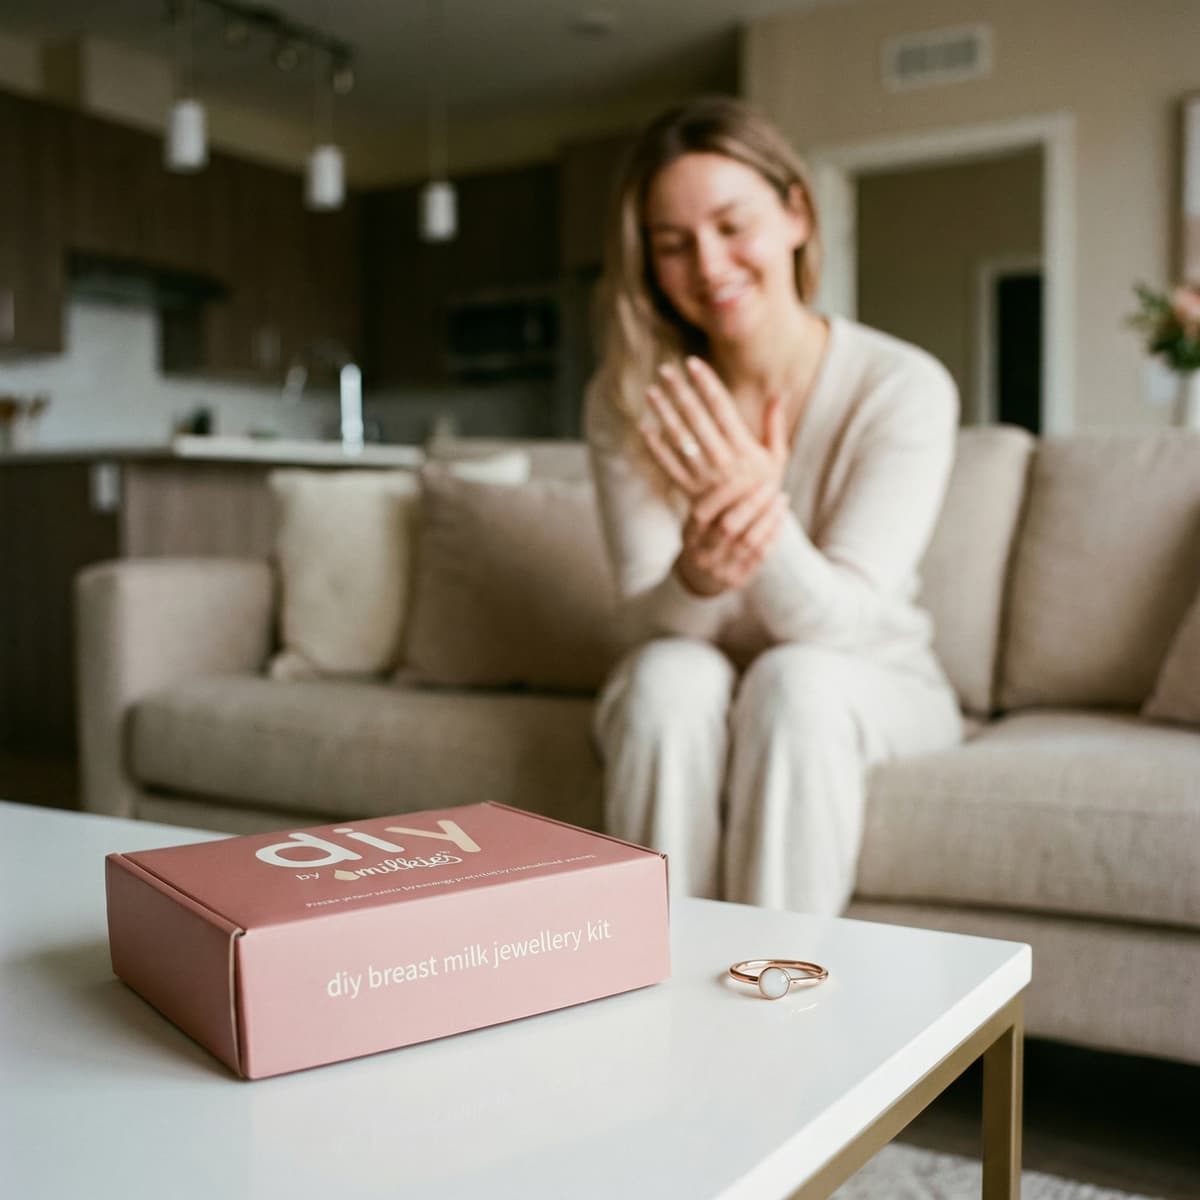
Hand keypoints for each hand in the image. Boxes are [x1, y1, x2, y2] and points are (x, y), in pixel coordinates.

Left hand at [638, 357, 787, 501]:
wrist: (748, 529)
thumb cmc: (764, 488)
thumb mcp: (777, 458)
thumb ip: (774, 425)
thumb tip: (778, 392)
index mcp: (744, 448)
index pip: (722, 407)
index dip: (706, 383)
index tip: (692, 362)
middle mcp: (722, 460)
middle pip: (696, 418)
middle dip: (680, 391)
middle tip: (665, 370)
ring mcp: (703, 476)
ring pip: (679, 438)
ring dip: (663, 413)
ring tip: (651, 392)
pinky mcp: (688, 490)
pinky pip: (668, 465)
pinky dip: (655, 447)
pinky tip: (644, 427)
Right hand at [675, 479, 789, 596]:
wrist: (699, 578)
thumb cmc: (705, 536)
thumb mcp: (701, 519)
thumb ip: (717, 495)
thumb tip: (735, 459)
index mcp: (689, 535)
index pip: (703, 512)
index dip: (724, 493)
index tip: (746, 472)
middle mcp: (701, 553)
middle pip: (728, 526)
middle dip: (752, 503)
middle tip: (770, 485)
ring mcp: (719, 569)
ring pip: (749, 541)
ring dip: (769, 517)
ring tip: (781, 498)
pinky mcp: (737, 580)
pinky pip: (760, 555)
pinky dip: (773, 533)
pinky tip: (780, 517)